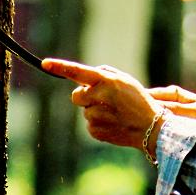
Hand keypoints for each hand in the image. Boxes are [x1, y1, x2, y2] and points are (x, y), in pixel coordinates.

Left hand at [41, 58, 166, 154]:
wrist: (150, 128)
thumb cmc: (138, 101)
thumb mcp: (125, 80)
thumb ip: (104, 75)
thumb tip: (85, 78)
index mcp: (106, 81)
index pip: (78, 72)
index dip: (60, 66)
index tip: (45, 63)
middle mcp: (99, 97)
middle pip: (76, 95)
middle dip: (85, 96)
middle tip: (104, 100)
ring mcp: (95, 116)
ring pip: (85, 111)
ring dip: (95, 111)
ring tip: (115, 114)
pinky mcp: (94, 131)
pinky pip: (89, 124)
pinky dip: (99, 123)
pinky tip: (113, 124)